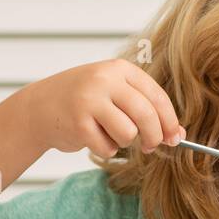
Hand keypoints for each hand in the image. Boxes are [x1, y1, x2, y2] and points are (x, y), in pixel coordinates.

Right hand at [24, 58, 185, 156]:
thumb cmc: (84, 101)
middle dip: (154, 137)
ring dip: (123, 142)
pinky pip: (107, 148)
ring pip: (128, 133)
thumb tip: (179, 134)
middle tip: (150, 146)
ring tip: (109, 134)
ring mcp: (89, 100)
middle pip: (146, 115)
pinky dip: (104, 149)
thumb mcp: (116, 95)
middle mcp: (105, 80)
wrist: (39, 107)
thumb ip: (146, 109)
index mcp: (120, 69)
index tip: (175, 137)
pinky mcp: (78, 123)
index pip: (156, 96)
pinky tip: (92, 138)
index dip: (170, 121)